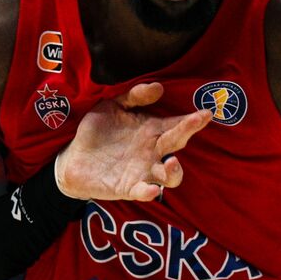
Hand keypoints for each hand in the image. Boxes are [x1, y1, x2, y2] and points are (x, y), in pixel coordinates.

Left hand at [55, 82, 211, 201]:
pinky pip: (142, 192)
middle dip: (189, 131)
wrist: (73, 158)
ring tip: (172, 161)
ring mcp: (143, 171)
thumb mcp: (114, 106)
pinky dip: (148, 192)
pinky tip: (151, 189)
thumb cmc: (98, 131)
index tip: (207, 111)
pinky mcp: (128, 188)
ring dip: (174, 171)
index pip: (178, 124)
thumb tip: (159, 87)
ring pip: (169, 176)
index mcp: (152, 131)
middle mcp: (153, 152)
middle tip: (198, 119)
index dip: (193, 119)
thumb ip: (134, 96)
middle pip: (177, 143)